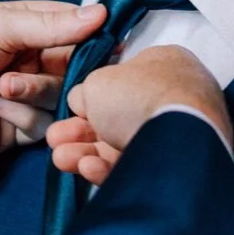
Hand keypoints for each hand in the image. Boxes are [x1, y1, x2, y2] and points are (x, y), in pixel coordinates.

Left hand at [0, 1, 105, 154]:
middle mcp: (31, 62)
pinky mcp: (17, 130)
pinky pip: (44, 126)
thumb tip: (101, 13)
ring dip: (36, 93)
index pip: (76, 29)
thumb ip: (52, 24)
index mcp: (27, 29)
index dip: (93, 36)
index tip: (110, 43)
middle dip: (60, 72)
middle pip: (75, 69)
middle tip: (34, 70)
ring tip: (3, 89)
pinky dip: (23, 117)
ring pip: (62, 99)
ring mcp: (25, 97)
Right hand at [44, 45, 232, 183]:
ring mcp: (178, 136)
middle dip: (80, 131)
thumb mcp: (97, 83)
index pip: (125, 80)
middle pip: (118, 117)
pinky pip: (137, 167)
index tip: (71, 108)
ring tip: (61, 158)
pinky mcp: (174, 169)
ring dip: (85, 152)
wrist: (175, 139)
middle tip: (55, 138)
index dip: (94, 95)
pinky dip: (109, 168)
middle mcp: (176, 98)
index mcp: (167, 65)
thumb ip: (86, 93)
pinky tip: (87, 168)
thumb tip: (82, 102)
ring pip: (122, 145)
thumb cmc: (139, 96)